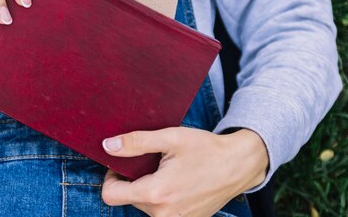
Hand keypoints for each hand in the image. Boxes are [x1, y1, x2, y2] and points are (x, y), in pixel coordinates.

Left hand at [101, 127, 268, 216]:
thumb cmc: (206, 149)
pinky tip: (178, 182)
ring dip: (149, 189)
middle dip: (134, 180)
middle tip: (152, 162)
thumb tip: (108, 147)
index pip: (110, 195)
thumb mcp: (169, 138)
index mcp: (156, 193)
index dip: (111, 178)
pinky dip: (163, 197)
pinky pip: (161, 211)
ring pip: (144, 205)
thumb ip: (135, 143)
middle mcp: (163, 214)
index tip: (123, 165)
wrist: (239, 165)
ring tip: (168, 171)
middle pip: (128, 199)